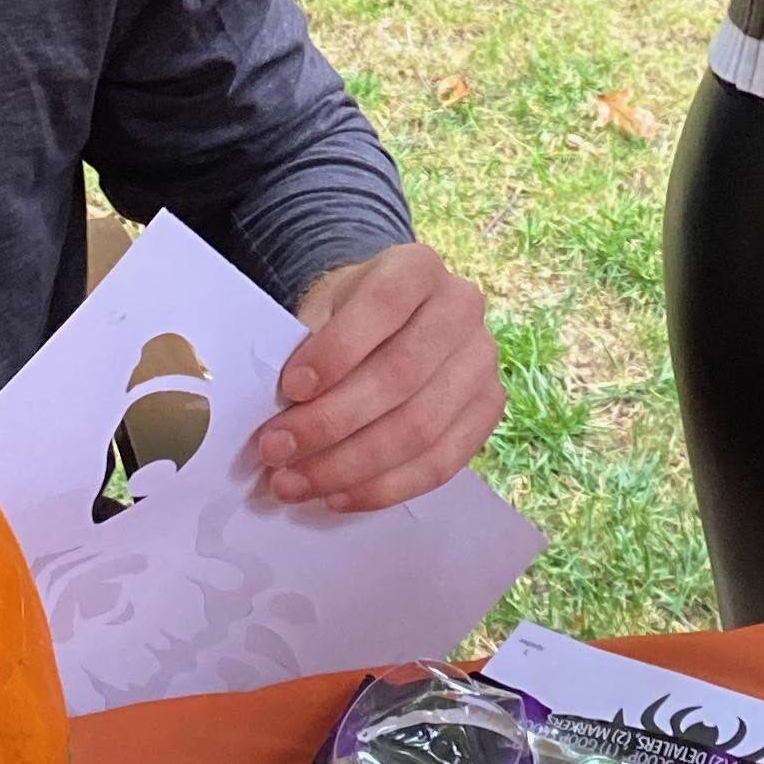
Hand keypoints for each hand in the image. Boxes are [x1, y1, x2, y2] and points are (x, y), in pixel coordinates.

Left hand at [254, 243, 503, 510]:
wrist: (390, 322)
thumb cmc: (346, 318)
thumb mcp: (323, 309)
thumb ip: (304, 350)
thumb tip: (276, 420)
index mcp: (418, 267)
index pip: (384, 304)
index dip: (337, 349)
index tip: (291, 388)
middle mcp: (462, 308)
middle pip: (400, 376)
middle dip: (331, 422)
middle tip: (275, 451)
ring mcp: (482, 361)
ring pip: (420, 428)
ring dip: (349, 466)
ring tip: (294, 483)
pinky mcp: (487, 410)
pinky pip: (440, 463)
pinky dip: (383, 487)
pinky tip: (337, 496)